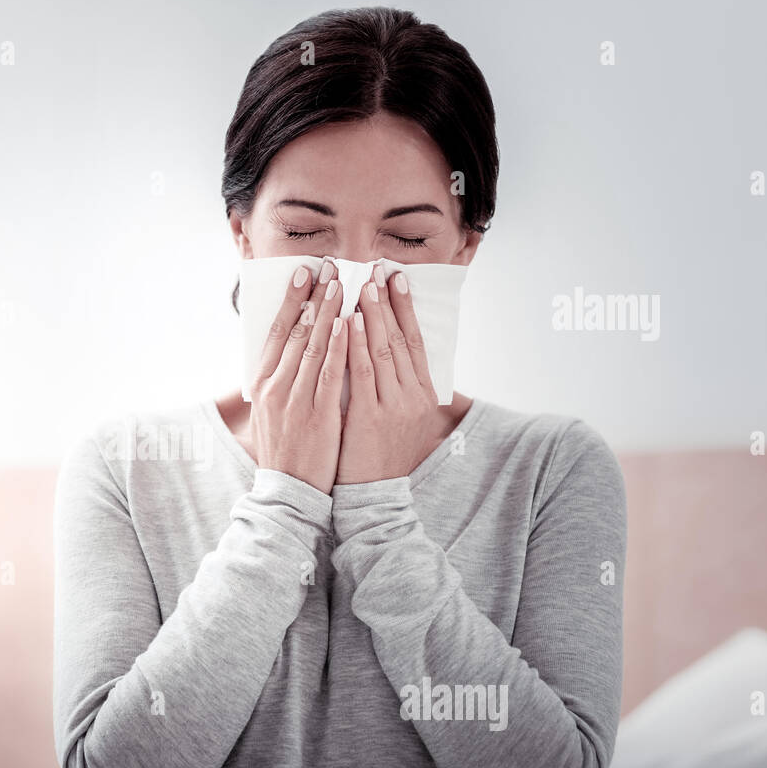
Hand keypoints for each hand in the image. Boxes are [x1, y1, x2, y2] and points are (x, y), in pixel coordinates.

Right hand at [247, 258, 348, 493]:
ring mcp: (295, 400)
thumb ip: (277, 381)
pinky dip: (339, 347)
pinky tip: (349, 324)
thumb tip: (282, 352)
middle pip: (296, 331)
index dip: (291, 299)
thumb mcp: (269, 412)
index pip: (277, 332)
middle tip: (328, 266)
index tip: (303, 273)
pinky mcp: (318, 415)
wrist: (288, 492)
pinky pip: (330, 374)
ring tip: (343, 284)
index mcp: (261, 384)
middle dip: (314, 296)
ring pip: (313, 346)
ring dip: (329, 312)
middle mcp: (275, 387)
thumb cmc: (283, 451)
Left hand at [336, 265, 440, 484]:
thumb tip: (394, 355)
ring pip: (382, 351)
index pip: (414, 341)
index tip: (396, 279)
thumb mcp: (400, 420)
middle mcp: (412, 396)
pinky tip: (345, 322)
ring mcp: (393, 406)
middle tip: (377, 270)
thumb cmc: (380, 456)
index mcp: (421, 395)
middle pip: (400, 339)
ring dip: (371, 315)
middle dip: (387, 302)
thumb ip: (400, 388)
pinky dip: (353, 345)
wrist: (375, 497)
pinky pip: (361, 374)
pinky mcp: (370, 418)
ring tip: (361, 285)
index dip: (405, 308)